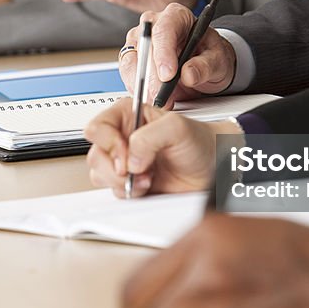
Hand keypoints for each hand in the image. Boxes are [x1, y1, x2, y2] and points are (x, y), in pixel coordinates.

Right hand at [85, 96, 240, 196]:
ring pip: (101, 175)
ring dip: (123, 182)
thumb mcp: (177, 128)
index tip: (127, 153)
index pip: (97, 128)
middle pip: (96, 155)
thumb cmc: (200, 141)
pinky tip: (148, 186)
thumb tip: (130, 158)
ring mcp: (125, 161)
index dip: (108, 143)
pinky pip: (114, 191)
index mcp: (128, 115)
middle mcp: (123, 136)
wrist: (213, 168)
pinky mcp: (129, 182)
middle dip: (117, 168)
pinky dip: (130, 192)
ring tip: (148, 177)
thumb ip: (149, 137)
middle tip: (140, 169)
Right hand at [118, 4, 236, 105]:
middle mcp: (153, 24)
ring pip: (131, 62)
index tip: (168, 75)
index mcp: (176, 16)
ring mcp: (139, 40)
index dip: (163, 54)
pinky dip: (138, 89)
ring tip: (159, 101)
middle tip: (162, 97)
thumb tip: (188, 74)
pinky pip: (127, 74)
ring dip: (142, 85)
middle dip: (152, 76)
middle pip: (144, 47)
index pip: (164, 30)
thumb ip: (205, 66)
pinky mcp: (132, 57)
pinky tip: (150, 98)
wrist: (204, 63)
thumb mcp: (217, 59)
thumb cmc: (210, 55)